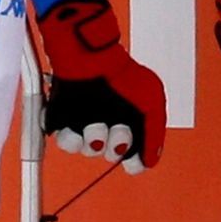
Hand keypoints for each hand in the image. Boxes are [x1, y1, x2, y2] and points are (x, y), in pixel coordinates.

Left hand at [37, 0, 167, 172]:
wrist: (91, 59)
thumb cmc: (123, 75)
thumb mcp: (152, 100)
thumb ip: (155, 133)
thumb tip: (150, 162)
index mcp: (129, 122)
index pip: (132, 155)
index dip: (133, 161)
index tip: (133, 160)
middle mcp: (108, 125)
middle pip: (112, 154)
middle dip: (117, 146)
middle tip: (118, 128)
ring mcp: (85, 124)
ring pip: (89, 150)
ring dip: (95, 140)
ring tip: (96, 123)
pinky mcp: (65, 121)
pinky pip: (67, 144)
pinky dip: (72, 139)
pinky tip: (77, 128)